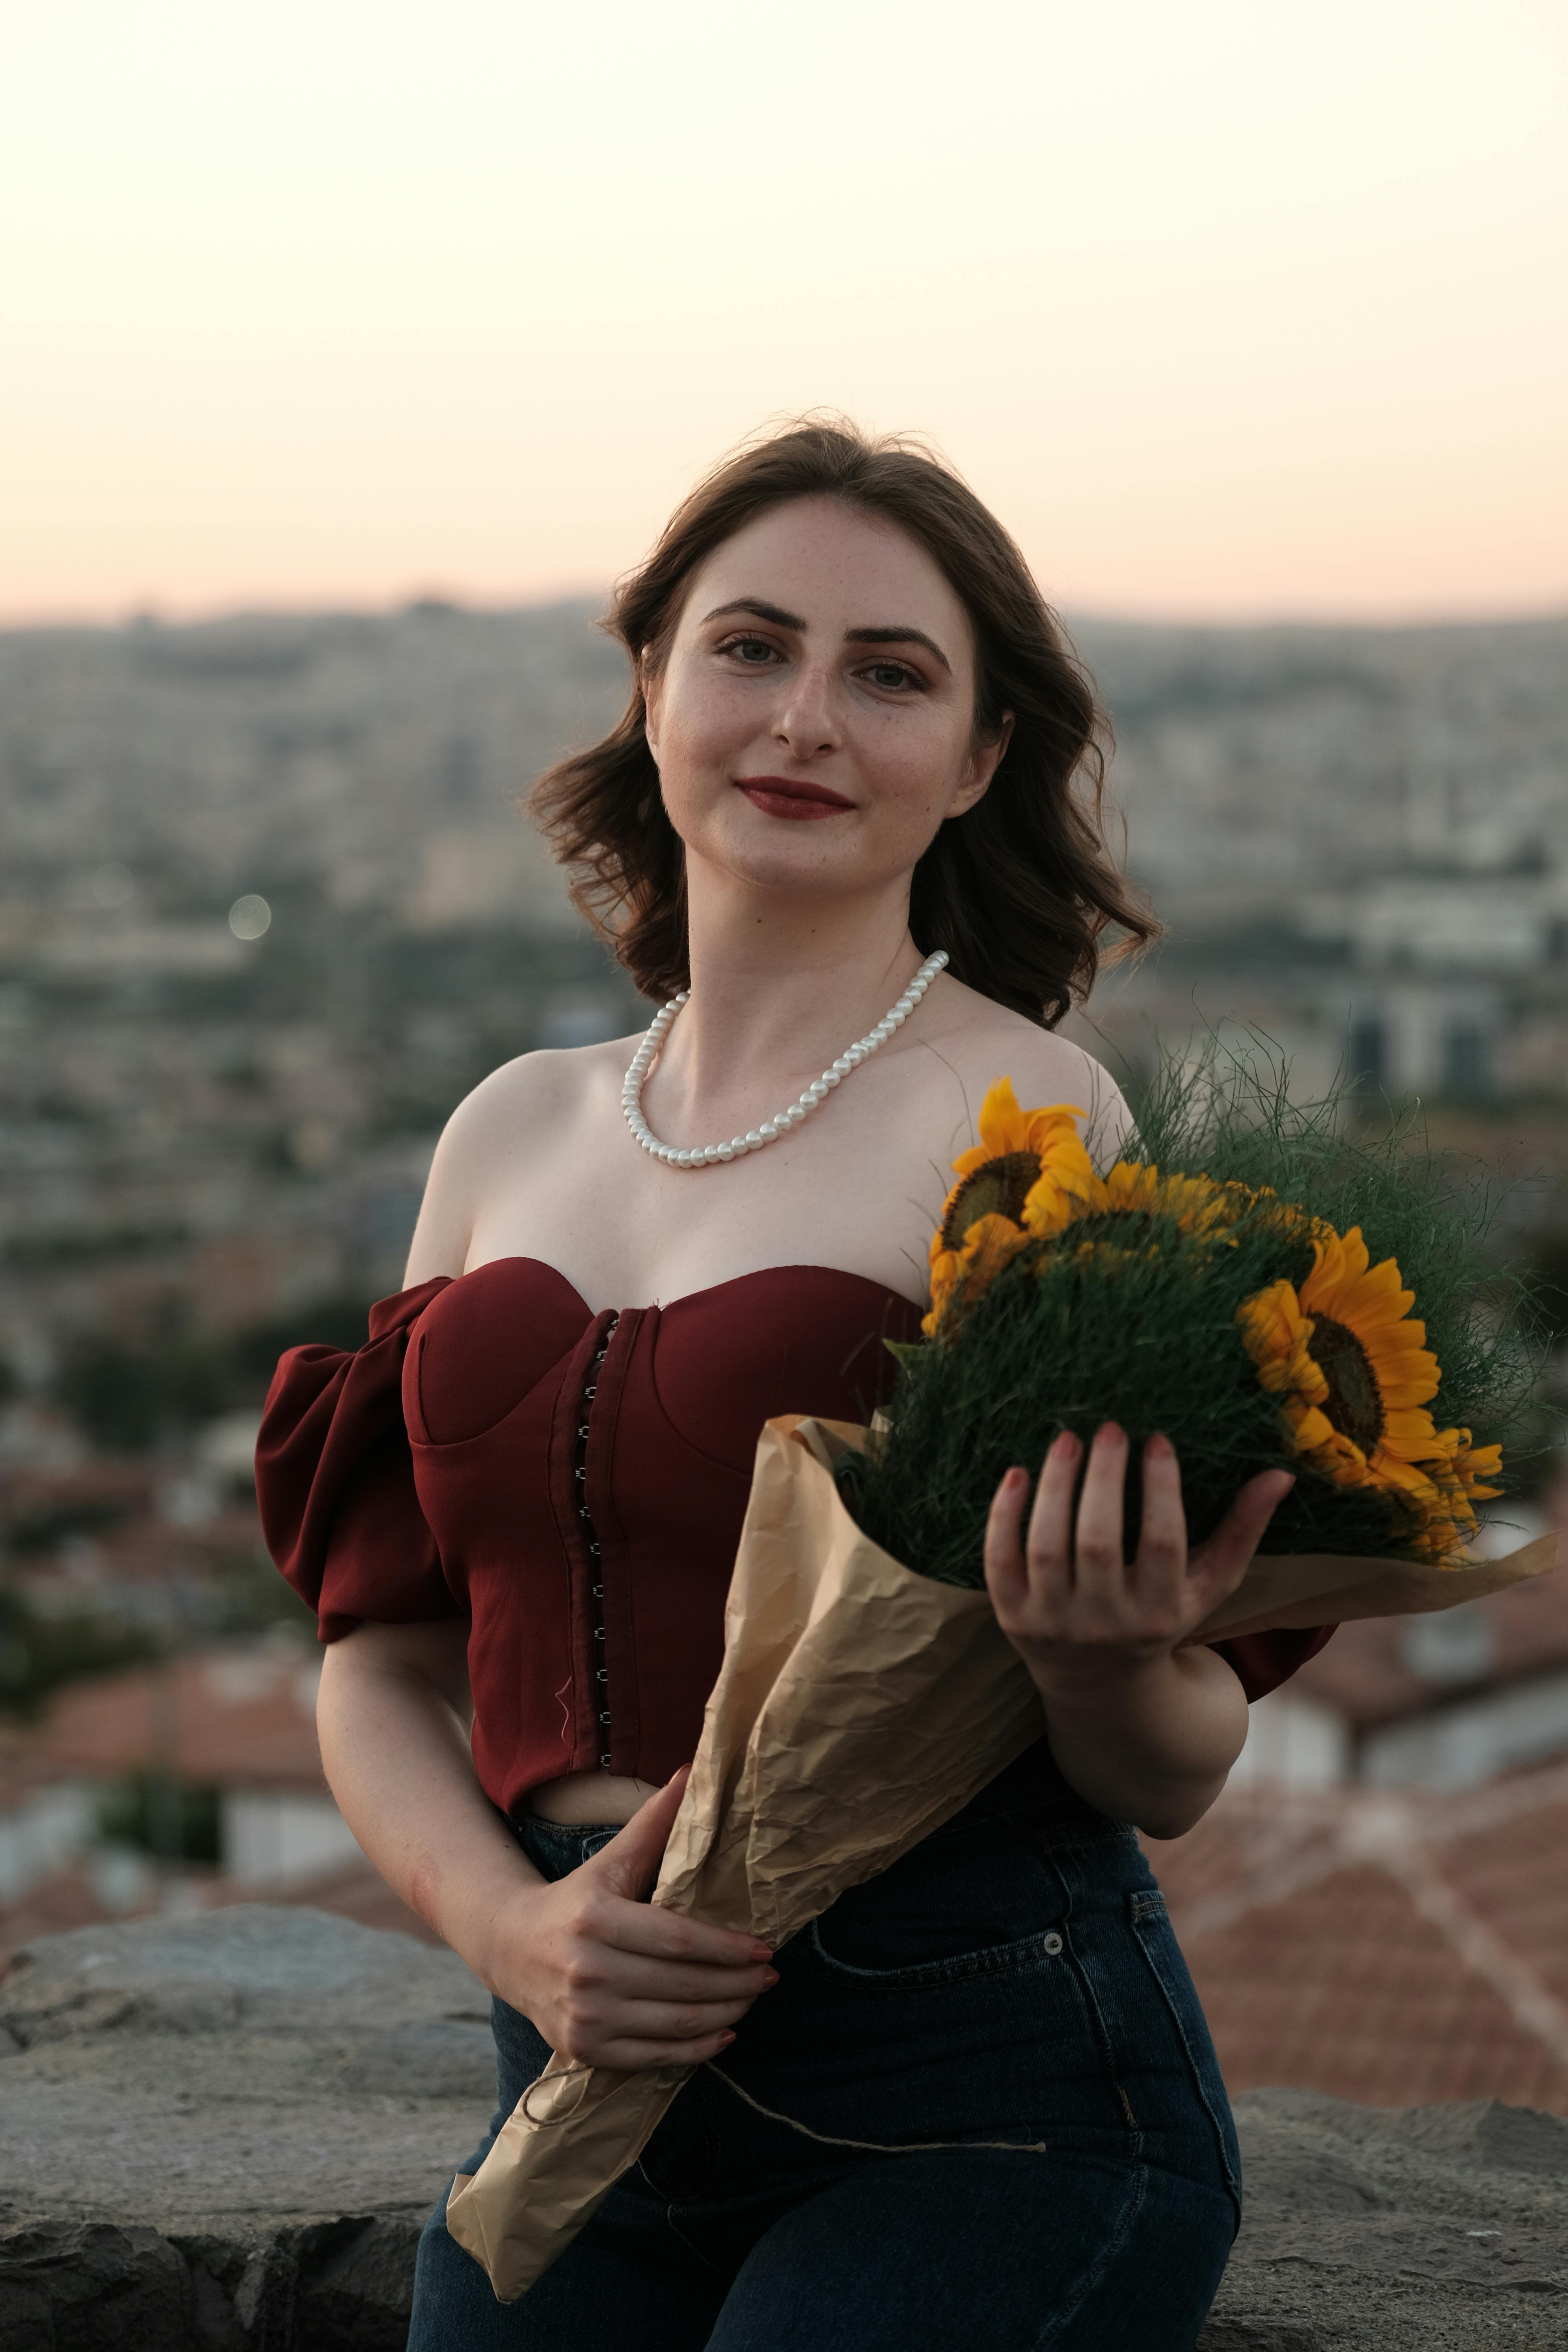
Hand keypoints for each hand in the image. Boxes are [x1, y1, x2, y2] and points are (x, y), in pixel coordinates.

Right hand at [485, 1768, 777, 2069]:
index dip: (726, 1947)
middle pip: (682, 1984)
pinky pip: (653, 2058)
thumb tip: (693, 1770)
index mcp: (596, 1919)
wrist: (511, 1948)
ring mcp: (584, 2015)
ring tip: (754, 1998)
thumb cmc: (576, 1899)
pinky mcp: (583, 2048)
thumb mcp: (612, 1859)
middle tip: (771, 1975)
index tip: (764, 1947)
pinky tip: (724, 2034)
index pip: (677, 1939)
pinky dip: (695, 2051)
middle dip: (737, 1983)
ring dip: (726, 2015)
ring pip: (674, 2023)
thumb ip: (654, 1823)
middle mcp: (587, 1970)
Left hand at [984, 1424, 1292, 1687]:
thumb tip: (1280, 1474)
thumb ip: (1242, 1531)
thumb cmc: (1162, 1618)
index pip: (1161, 1545)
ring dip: (1055, 1487)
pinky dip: (1004, 1517)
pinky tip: (1016, 1472)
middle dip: (1103, 1479)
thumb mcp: (1207, 1585)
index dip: (1160, 1490)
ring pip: (1047, 1547)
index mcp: (1158, 1615)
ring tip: (1068, 1438)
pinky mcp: (1011, 1617)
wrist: (1100, 1687)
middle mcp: (1103, 1624)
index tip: (1158, 1440)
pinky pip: (1000, 1561)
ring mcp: (1052, 1623)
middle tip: (1110, 1428)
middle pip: (1098, 1542)